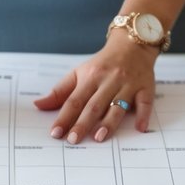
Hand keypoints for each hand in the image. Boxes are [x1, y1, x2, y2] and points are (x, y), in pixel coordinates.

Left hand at [34, 33, 157, 142]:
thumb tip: (38, 105)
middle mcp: (109, 80)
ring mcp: (128, 84)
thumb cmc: (102, 64)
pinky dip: (143, 115)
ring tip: (99, 137)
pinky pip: (145, 102)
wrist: (131, 44)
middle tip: (73, 140)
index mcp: (90, 77)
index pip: (74, 100)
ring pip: (118, 105)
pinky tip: (139, 129)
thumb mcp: (79, 73)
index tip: (55, 133)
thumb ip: (60, 91)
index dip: (64, 117)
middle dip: (83, 123)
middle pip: (94, 105)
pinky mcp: (146, 87)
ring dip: (109, 122)